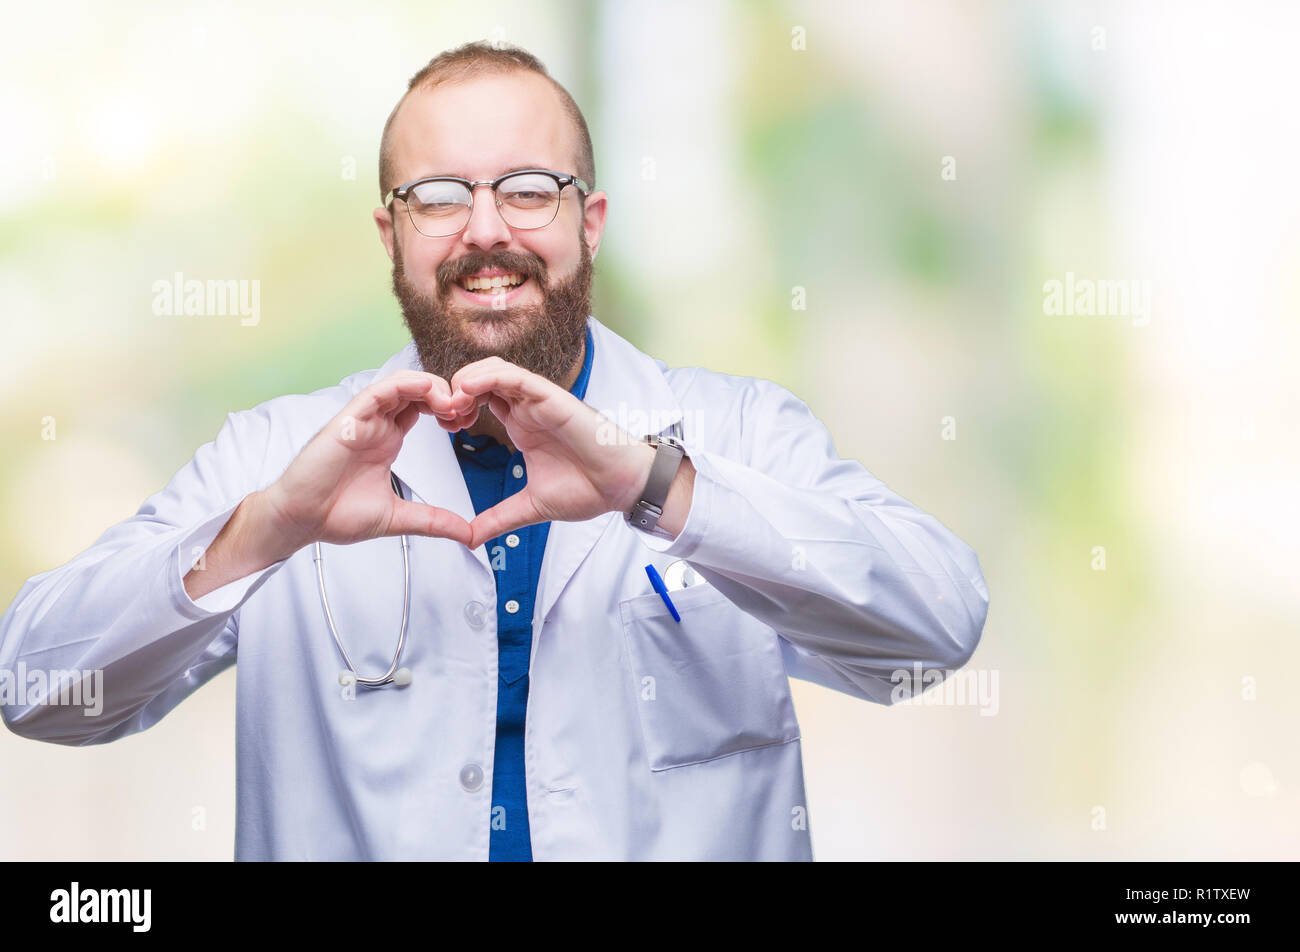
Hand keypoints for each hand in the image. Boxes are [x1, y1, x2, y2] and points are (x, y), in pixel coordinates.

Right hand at [260, 370, 472, 548]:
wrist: (301, 520)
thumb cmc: (336, 515)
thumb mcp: (399, 517)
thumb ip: (434, 521)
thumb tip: (468, 535)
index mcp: (388, 441)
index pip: (423, 408)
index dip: (449, 408)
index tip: (468, 422)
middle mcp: (378, 426)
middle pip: (416, 391)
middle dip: (446, 393)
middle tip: (465, 410)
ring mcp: (364, 420)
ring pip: (400, 384)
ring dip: (430, 385)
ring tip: (451, 402)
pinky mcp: (349, 419)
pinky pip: (378, 391)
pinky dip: (403, 384)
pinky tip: (425, 390)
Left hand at [441, 357, 660, 548]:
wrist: (621, 487)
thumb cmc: (588, 489)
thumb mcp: (530, 506)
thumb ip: (498, 518)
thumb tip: (470, 539)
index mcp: (521, 425)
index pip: (479, 400)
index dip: (455, 407)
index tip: (443, 428)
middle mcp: (527, 408)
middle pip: (479, 378)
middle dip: (454, 391)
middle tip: (442, 415)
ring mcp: (538, 400)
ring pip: (493, 369)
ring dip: (466, 380)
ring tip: (451, 403)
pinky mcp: (551, 397)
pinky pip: (515, 376)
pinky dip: (488, 376)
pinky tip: (467, 389)